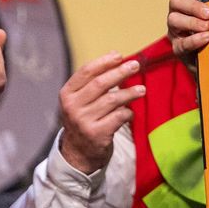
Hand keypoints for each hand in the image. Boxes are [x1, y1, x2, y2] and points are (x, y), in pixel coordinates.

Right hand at [57, 52, 144, 173]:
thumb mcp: (81, 99)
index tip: (119, 55)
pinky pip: (118, 117)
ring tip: (141, 90)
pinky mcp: (96, 134)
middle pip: (100, 84)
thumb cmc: (85, 117)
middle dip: (120, 72)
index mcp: (67, 94)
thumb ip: (94, 80)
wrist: (78, 151)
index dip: (104, 62)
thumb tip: (116, 56)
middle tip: (135, 65)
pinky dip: (127, 113)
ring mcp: (83, 121)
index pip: (85, 72)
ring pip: (112, 100)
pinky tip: (130, 112)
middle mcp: (72, 107)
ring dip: (129, 93)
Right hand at [167, 0, 208, 60]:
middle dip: (192, 5)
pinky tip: (207, 38)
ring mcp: (176, 30)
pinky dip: (194, 39)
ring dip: (192, 22)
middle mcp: (178, 12)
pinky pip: (181, 43)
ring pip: (174, 20)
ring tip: (208, 27)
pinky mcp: (179, 48)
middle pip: (175, 1)